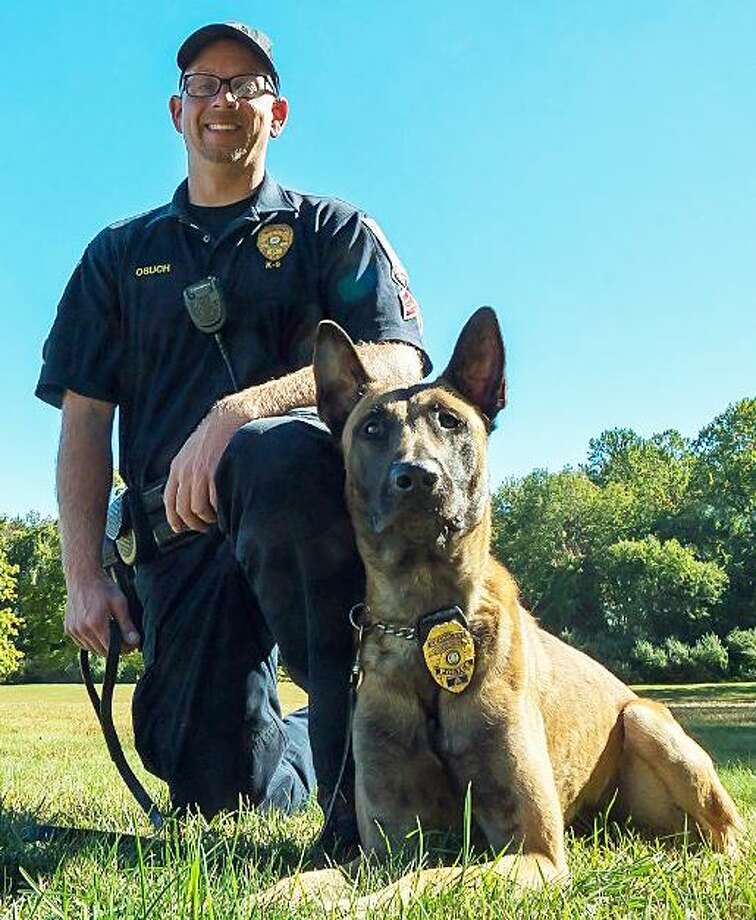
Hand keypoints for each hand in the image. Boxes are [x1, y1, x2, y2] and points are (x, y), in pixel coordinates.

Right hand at [65, 572, 139, 656]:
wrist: (82, 576)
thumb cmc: (103, 587)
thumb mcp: (120, 603)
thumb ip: (127, 625)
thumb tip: (135, 642)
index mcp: (95, 624)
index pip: (111, 649)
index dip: (123, 649)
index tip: (132, 645)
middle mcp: (82, 629)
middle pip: (101, 651)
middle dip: (114, 649)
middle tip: (125, 641)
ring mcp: (73, 630)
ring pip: (91, 649)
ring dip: (102, 646)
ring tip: (112, 634)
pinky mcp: (68, 628)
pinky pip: (82, 643)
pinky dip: (91, 642)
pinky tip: (99, 632)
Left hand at [164, 403, 248, 532]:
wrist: (231, 418)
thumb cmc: (216, 436)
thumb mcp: (193, 452)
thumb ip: (188, 471)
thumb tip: (188, 496)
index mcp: (177, 467)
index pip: (169, 501)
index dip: (174, 519)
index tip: (181, 528)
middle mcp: (185, 472)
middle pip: (182, 510)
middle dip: (193, 523)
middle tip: (204, 526)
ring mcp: (200, 473)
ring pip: (197, 509)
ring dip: (207, 519)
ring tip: (216, 518)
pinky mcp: (215, 474)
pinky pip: (214, 502)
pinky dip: (219, 511)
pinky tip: (225, 509)